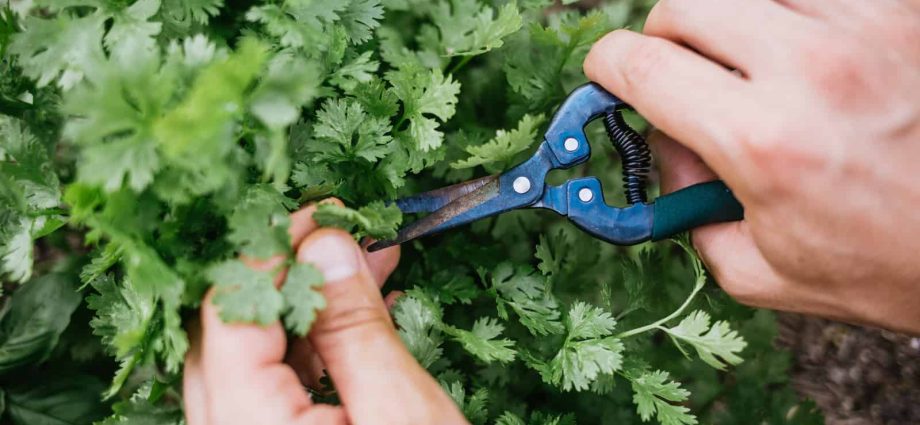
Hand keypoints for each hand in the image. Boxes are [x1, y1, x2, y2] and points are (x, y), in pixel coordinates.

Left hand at [183, 200, 466, 424]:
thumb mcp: (399, 412)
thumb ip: (354, 327)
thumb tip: (327, 244)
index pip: (228, 312)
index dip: (269, 250)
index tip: (322, 213)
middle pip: (230, 330)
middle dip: (288, 271)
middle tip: (345, 234)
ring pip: (254, 354)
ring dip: (308, 304)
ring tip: (369, 266)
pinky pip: (277, 384)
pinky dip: (317, 344)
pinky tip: (362, 316)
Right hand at [584, 0, 919, 332]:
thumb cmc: (882, 265)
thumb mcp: (756, 268)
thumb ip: (684, 205)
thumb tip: (664, 139)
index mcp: (762, 141)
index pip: (640, 65)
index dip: (606, 68)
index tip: (609, 78)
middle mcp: (810, 69)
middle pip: (683, 6)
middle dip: (663, 40)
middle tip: (682, 77)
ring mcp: (865, 29)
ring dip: (732, 27)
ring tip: (756, 72)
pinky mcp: (902, 14)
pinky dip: (792, 20)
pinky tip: (808, 59)